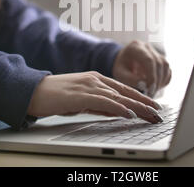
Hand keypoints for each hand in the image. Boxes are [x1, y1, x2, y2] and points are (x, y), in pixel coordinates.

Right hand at [27, 71, 163, 123]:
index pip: (125, 88)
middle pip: (126, 92)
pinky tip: (129, 114)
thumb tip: (118, 111)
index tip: (154, 106)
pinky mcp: (80, 95)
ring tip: (150, 115)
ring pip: (119, 97)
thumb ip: (100, 104)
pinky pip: (104, 102)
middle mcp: (95, 79)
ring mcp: (88, 85)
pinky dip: (118, 108)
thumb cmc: (57, 96)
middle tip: (159, 113)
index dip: (141, 97)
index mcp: (97, 79)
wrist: (34, 91)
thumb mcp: (83, 100)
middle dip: (145, 103)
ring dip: (137, 107)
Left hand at [112, 40, 171, 96]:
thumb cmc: (121, 67)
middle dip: (157, 80)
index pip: (149, 60)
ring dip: (161, 81)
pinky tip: (156, 87)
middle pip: (159, 63)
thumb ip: (130, 79)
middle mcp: (147, 47)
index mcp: (136, 47)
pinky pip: (167, 70)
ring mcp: (155, 52)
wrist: (123, 61)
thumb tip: (144, 85)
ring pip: (165, 66)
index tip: (150, 88)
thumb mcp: (120, 73)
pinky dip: (164, 80)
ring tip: (153, 91)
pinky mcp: (161, 60)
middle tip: (151, 93)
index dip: (151, 75)